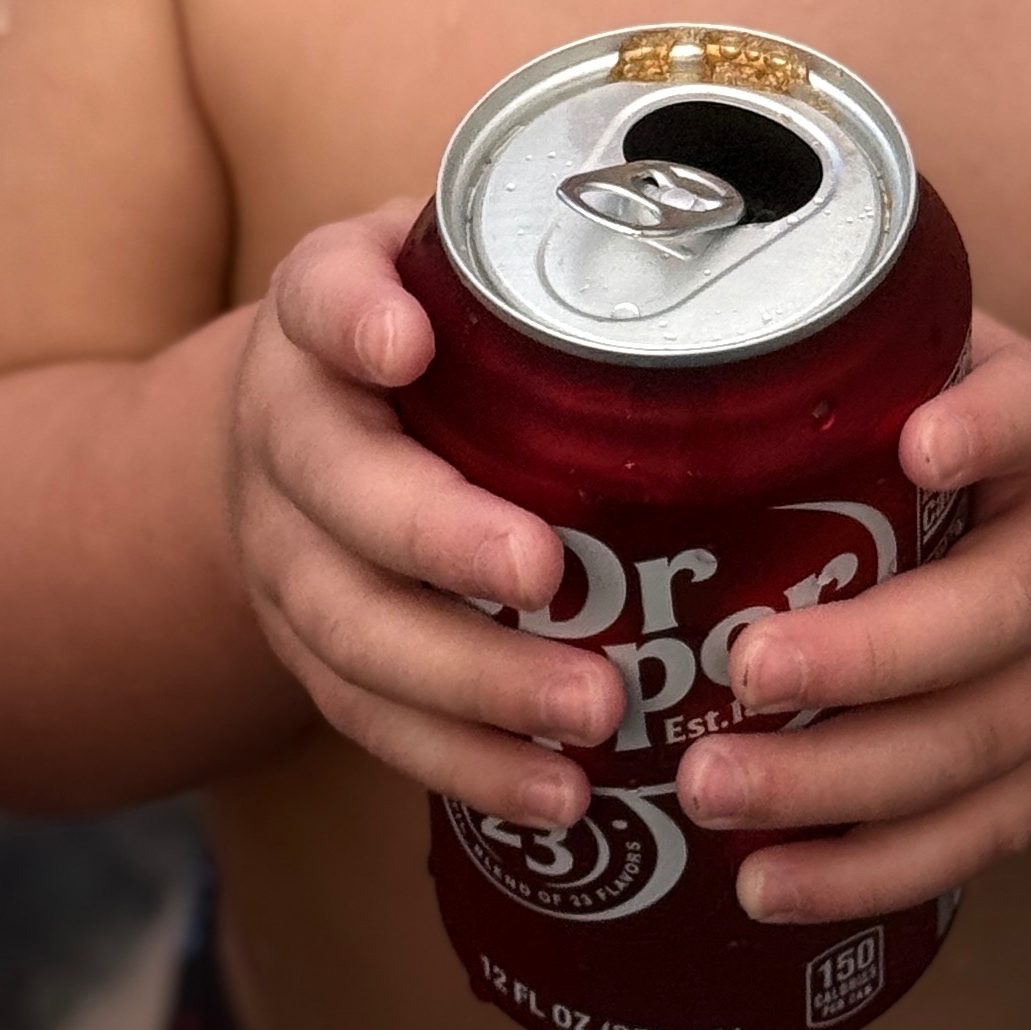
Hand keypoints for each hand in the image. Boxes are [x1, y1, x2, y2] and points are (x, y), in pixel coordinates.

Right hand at [223, 201, 618, 821]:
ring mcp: (289, 559)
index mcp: (322, 321)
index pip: (319, 296)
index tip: (406, 344)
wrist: (301, 434)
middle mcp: (287, 438)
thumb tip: (743, 236)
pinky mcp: (318, 657)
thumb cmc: (437, 333)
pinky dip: (466, 764)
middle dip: (440, 541)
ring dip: (470, 683)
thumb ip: (557, 248)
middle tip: (551, 576)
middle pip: (338, 494)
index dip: (354, 320)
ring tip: (593, 709)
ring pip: (354, 631)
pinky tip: (560, 794)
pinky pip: (376, 721)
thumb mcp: (461, 261)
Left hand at [673, 319, 1030, 926]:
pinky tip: (766, 887)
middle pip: (1000, 616)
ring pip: (977, 743)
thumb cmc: (1013, 453)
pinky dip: (871, 872)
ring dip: (841, 782)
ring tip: (709, 790)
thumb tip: (690, 285)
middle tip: (742, 669)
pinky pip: (975, 835)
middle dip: (870, 656)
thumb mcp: (980, 366)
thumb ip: (876, 339)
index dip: (990, 427)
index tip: (920, 439)